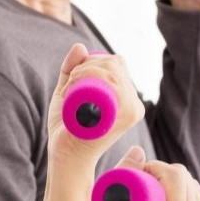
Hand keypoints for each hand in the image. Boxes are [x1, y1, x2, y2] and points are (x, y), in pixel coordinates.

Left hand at [46, 44, 145, 170]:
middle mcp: (135, 103)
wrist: (64, 154)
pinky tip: (73, 92)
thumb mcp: (67, 92)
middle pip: (115, 63)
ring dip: (85, 73)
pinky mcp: (126, 115)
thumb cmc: (66, 127)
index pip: (116, 62)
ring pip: (112, 70)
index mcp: (126, 96)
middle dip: (86, 66)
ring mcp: (132, 109)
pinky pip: (112, 82)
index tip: (72, 78)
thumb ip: (71, 69)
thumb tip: (80, 46)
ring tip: (68, 91)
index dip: (93, 62)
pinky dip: (88, 79)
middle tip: (68, 85)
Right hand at [91, 151, 199, 200]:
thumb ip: (121, 174)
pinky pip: (198, 196)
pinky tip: (171, 193)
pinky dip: (186, 189)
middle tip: (144, 179)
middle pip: (185, 178)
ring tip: (154, 188)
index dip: (156, 167)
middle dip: (164, 171)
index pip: (176, 177)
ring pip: (193, 184)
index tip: (140, 173)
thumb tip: (139, 150)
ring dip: (175, 179)